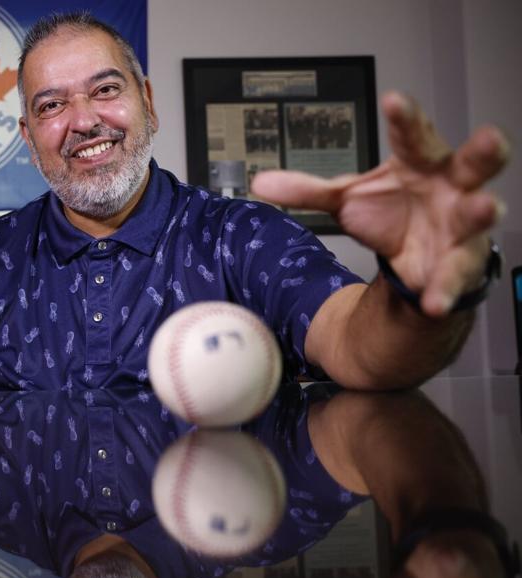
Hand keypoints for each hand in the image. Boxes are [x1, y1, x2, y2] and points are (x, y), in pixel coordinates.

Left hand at [252, 92, 509, 316]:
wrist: (412, 254)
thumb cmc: (390, 209)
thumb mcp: (345, 198)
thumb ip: (307, 191)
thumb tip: (260, 183)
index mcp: (420, 162)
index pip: (414, 135)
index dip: (407, 118)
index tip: (394, 101)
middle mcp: (451, 187)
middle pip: (473, 163)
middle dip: (484, 151)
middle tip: (491, 138)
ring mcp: (461, 224)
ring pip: (478, 213)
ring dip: (481, 210)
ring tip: (483, 207)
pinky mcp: (459, 262)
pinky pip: (454, 275)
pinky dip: (444, 289)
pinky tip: (434, 301)